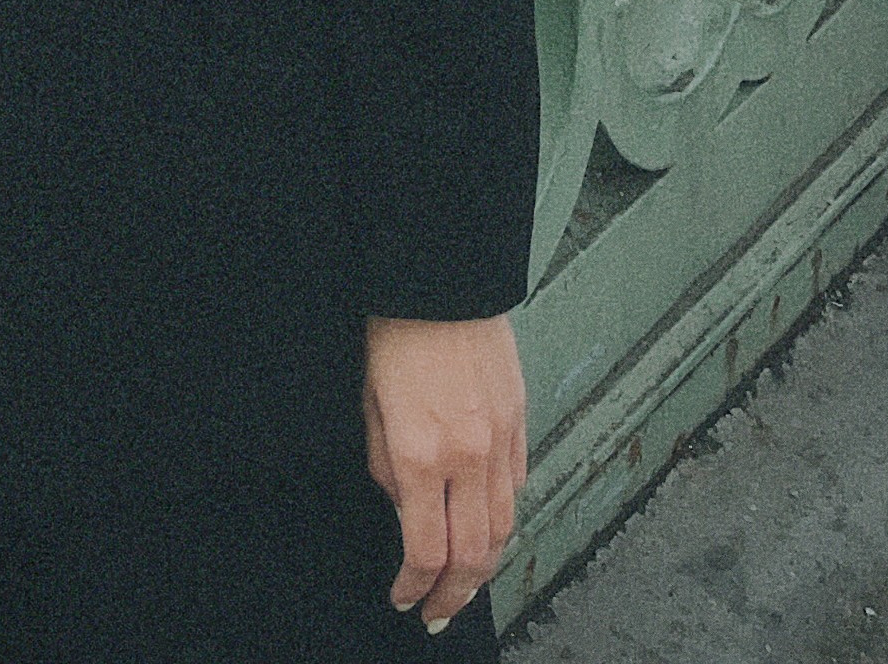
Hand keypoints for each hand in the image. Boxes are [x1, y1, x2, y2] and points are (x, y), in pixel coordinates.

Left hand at [363, 313, 525, 633]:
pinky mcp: (519, 419)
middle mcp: (467, 453)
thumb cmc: (396, 327)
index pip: (425, 550)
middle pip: (472, 556)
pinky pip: (518, 485)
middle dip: (454, 595)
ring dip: (485, 567)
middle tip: (438, 611)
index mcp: (420, 452)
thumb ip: (386, 464)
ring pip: (504, 528)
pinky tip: (488, 524)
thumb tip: (402, 504)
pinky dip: (505, 515)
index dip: (414, 586)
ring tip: (466, 583)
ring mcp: (500, 438)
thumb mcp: (369, 402)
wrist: (439, 276)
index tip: (403, 596)